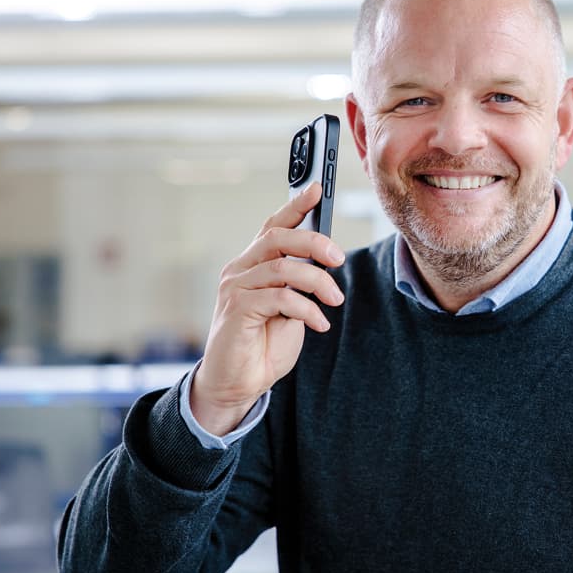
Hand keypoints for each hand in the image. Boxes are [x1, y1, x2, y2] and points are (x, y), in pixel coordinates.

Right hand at [191, 182, 345, 435]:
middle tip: (338, 258)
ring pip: (283, 266)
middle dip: (314, 242)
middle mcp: (240, 269)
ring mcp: (235, 288)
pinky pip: (280, 297)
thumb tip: (326, 258)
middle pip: (278, 238)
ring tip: (334, 300)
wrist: (238, 383)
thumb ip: (300, 281)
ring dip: (317, 282)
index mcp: (253, 263)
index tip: (318, 188)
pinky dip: (307, 308)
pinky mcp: (236, 309)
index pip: (273, 225)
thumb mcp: (290, 306)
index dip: (294, 205)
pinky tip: (319, 323)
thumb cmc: (264, 342)